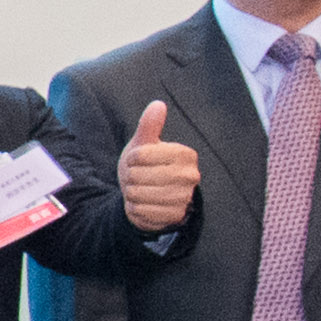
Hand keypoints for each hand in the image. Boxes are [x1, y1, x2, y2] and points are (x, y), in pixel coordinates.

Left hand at [116, 101, 199, 233]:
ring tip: (140, 190)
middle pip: (137, 176)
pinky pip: (142, 211)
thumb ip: (150, 125)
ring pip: (138, 194)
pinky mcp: (176, 215)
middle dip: (130, 177)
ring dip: (131, 193)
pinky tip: (143, 204)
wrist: (150, 196)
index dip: (131, 159)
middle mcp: (190, 175)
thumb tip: (158, 104)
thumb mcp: (144, 144)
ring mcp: (185, 197)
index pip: (140, 155)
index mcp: (185, 154)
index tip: (137, 161)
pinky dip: (135, 209)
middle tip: (137, 178)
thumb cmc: (146, 166)